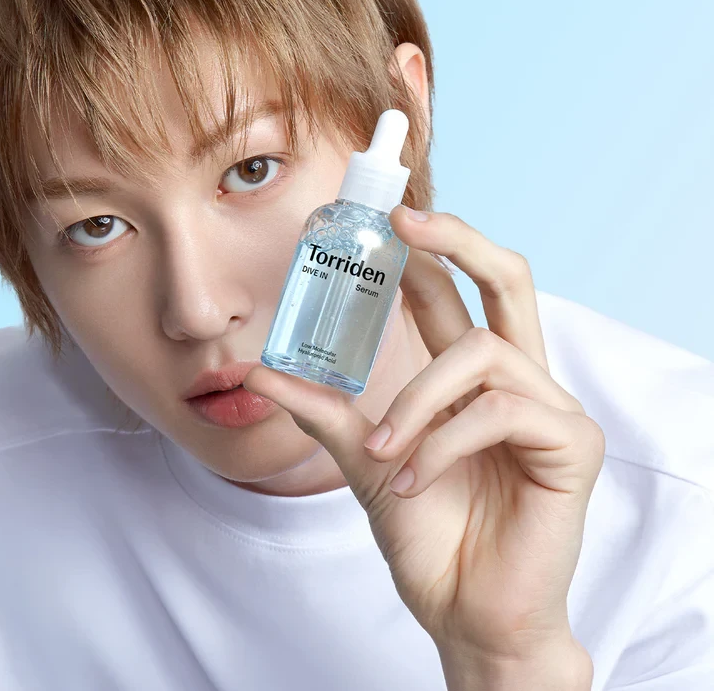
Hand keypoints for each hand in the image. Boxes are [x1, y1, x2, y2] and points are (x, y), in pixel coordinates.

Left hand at [243, 208, 604, 672]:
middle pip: (509, 279)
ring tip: (382, 453)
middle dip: (460, 239)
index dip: (427, 250)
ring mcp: (551, 406)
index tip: (384, 218)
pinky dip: (441, 443)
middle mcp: (517, 378)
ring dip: (417, 401)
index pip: (455, 294)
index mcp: (471, 377)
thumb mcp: (363, 458)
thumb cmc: (426, 534)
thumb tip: (258, 369)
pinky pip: (498, 411)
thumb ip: (321, 409)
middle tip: (406, 221)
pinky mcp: (572, 443)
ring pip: (481, 353)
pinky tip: (412, 480)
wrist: (465, 612)